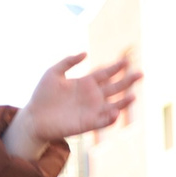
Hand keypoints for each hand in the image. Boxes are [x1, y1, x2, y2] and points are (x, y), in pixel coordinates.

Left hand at [8, 53, 139, 155]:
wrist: (35, 117)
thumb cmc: (42, 95)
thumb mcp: (52, 73)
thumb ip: (68, 62)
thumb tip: (86, 53)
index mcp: (85, 83)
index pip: (105, 74)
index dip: (116, 67)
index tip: (126, 61)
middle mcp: (93, 96)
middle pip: (115, 87)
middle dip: (128, 81)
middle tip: (140, 73)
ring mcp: (93, 110)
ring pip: (115, 105)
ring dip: (125, 102)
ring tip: (133, 96)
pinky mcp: (89, 123)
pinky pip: (104, 121)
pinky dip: (111, 118)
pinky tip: (115, 113)